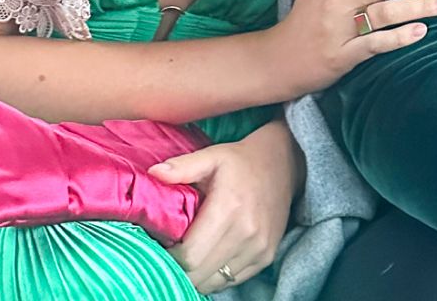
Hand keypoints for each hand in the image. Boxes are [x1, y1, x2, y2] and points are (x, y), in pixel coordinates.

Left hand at [149, 118, 302, 294]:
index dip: (168, 256)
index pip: (189, 256)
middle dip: (178, 268)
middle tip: (171, 251)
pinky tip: (210, 255)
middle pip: (198, 275)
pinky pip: (231, 280)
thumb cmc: (241, 161)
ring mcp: (259, 248)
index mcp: (229, 208)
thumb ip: (182, 167)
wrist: (283, 163)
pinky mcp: (266, 256)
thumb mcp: (212, 156)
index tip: (161, 245)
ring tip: (190, 253)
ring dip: (197, 274)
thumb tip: (153, 173)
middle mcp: (246, 232)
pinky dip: (216, 274)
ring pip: (214, 282)